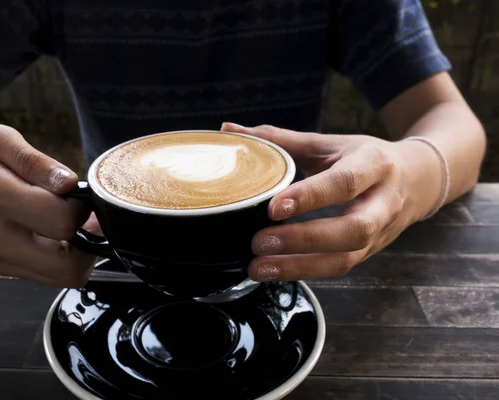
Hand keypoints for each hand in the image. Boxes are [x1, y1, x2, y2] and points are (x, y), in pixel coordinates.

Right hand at [0, 124, 95, 286]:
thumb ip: (36, 161)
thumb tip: (69, 184)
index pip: (61, 220)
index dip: (83, 208)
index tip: (79, 194)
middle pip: (66, 265)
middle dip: (89, 242)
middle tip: (87, 218)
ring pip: (61, 277)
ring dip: (79, 254)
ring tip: (73, 224)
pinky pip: (47, 276)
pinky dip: (62, 259)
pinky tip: (57, 234)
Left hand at [221, 123, 441, 281]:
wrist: (418, 179)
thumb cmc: (365, 158)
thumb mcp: (330, 143)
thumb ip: (281, 139)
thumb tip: (229, 130)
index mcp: (373, 165)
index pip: (343, 183)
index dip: (310, 197)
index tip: (272, 207)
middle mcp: (383, 202)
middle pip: (352, 229)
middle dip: (304, 239)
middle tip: (259, 241)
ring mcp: (380, 232)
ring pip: (347, 258)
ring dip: (300, 267)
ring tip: (258, 267)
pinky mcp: (370, 253)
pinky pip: (340, 268)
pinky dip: (305, 272)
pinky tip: (273, 271)